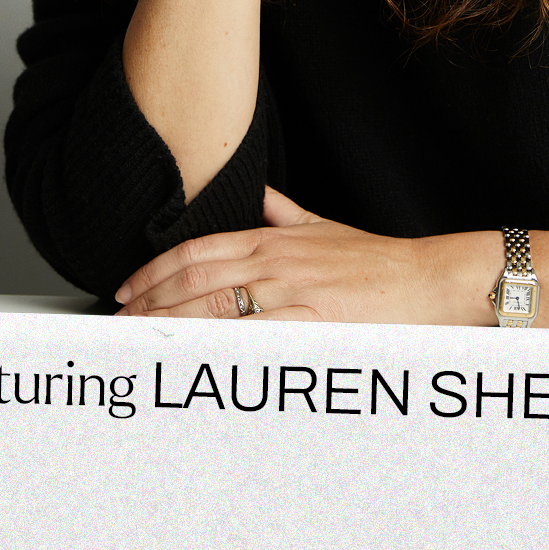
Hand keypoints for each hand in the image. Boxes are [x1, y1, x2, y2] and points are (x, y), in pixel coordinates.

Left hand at [114, 188, 480, 324]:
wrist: (431, 279)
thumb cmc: (379, 262)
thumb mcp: (323, 226)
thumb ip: (283, 212)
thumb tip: (256, 195)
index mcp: (270, 239)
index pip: (194, 251)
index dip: (153, 270)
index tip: (125, 288)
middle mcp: (273, 261)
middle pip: (193, 279)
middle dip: (149, 301)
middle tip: (118, 319)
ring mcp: (291, 290)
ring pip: (214, 305)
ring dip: (170, 323)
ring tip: (138, 338)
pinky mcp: (314, 320)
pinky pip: (255, 332)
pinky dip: (218, 341)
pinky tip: (193, 353)